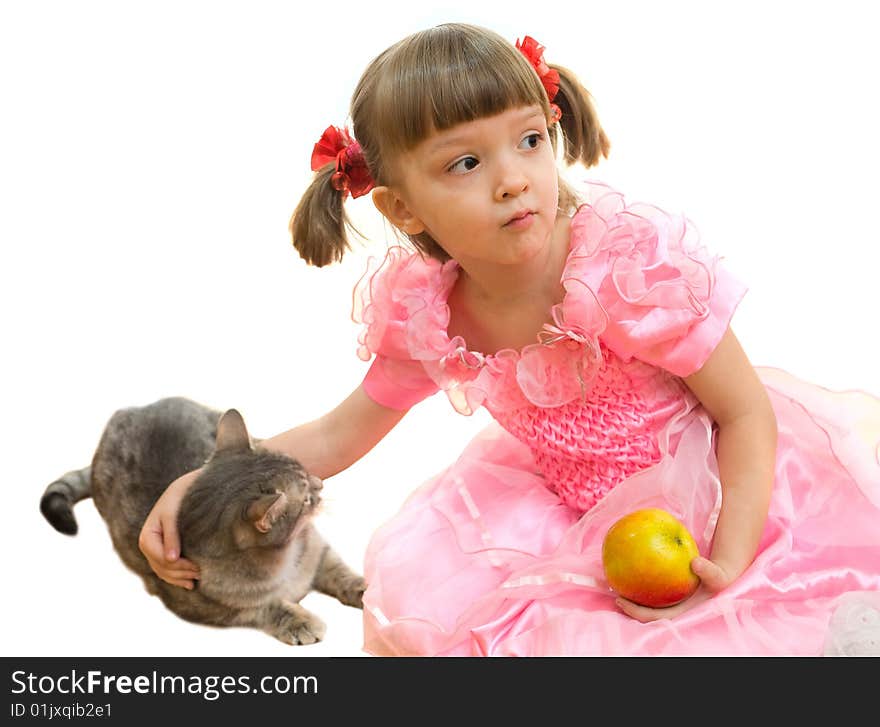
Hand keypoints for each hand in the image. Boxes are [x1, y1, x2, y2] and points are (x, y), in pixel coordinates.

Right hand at [138, 470, 200, 588]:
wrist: (182, 490)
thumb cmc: (179, 500)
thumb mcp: (173, 515)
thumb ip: (172, 536)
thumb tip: (172, 559)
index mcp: (147, 537)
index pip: (160, 558)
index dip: (179, 565)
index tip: (197, 566)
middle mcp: (148, 546)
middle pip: (162, 567)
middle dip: (181, 573)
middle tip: (202, 573)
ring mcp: (154, 551)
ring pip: (164, 572)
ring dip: (180, 578)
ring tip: (199, 578)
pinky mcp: (163, 552)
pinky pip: (167, 570)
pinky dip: (177, 578)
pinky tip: (190, 583)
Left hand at [614, 556, 732, 622]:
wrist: (718, 575)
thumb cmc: (717, 578)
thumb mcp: (717, 576)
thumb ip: (709, 571)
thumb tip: (695, 563)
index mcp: (680, 612)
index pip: (654, 617)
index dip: (637, 613)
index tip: (621, 600)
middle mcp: (672, 608)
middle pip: (645, 613)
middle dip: (629, 608)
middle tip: (614, 593)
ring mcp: (668, 601)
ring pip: (645, 602)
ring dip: (631, 596)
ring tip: (615, 584)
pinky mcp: (666, 592)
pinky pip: (650, 587)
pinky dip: (638, 580)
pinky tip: (628, 566)